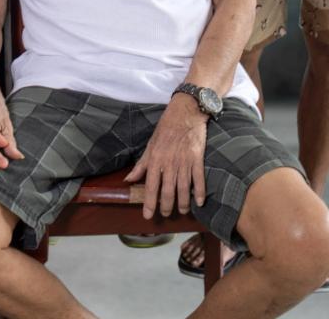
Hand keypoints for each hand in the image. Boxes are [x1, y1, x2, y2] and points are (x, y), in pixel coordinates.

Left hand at [124, 95, 207, 219]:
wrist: (185, 112)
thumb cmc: (165, 128)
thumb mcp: (150, 144)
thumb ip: (141, 164)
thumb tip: (129, 179)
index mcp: (156, 159)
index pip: (151, 186)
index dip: (149, 203)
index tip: (148, 215)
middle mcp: (170, 163)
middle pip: (168, 191)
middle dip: (166, 206)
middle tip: (166, 214)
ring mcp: (185, 162)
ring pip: (184, 189)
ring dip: (182, 203)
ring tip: (181, 211)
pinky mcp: (197, 159)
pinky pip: (199, 179)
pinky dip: (199, 192)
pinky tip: (199, 202)